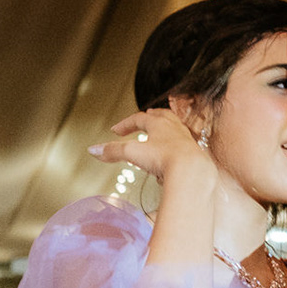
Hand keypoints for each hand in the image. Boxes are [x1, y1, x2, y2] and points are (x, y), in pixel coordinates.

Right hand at [88, 108, 213, 187]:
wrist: (193, 171)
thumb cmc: (166, 159)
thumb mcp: (133, 153)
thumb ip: (113, 151)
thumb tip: (93, 150)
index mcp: (160, 124)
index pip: (139, 118)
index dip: (125, 124)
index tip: (115, 130)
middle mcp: (175, 128)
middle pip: (162, 116)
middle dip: (151, 117)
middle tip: (145, 117)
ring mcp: (186, 140)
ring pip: (175, 129)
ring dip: (164, 130)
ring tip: (158, 135)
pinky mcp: (193, 153)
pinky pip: (182, 147)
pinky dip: (174, 148)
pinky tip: (170, 158)